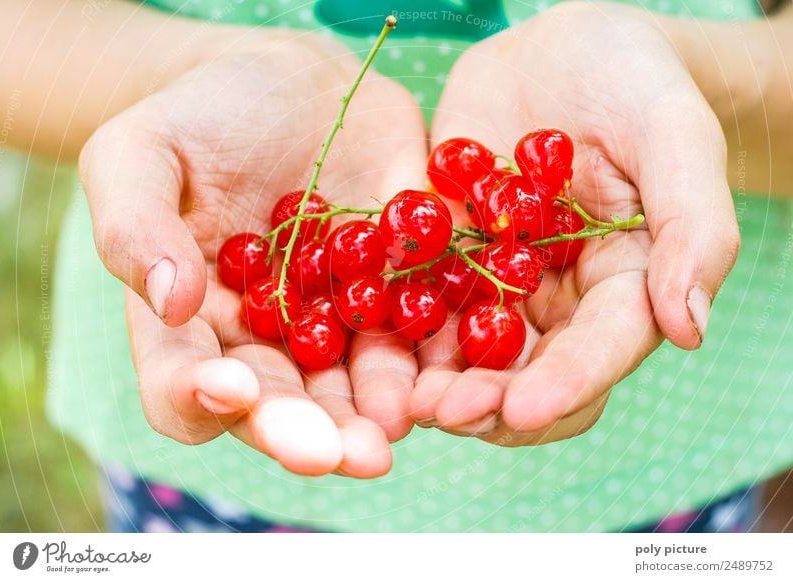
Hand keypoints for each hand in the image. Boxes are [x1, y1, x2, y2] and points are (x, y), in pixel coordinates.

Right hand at [81, 30, 425, 475]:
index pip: (183, 387)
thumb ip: (134, 223)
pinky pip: (420, 333)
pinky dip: (436, 355)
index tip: (230, 387)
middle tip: (346, 453)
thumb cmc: (198, 118)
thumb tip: (169, 299)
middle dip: (312, 433)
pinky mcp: (399, 292)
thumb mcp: (139, 151)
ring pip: (357, 388)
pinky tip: (454, 368)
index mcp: (192, 323)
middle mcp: (268, 341)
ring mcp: (339, 322)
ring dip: (379, 412)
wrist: (289, 86)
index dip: (200, 398)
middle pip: (282, 407)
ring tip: (399, 424)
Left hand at [410, 2, 739, 444]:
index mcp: (624, 287)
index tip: (523, 409)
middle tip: (444, 411)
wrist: (561, 51)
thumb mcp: (676, 139)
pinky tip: (371, 341)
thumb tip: (690, 329)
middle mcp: (560, 301)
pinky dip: (398, 324)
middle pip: (530, 372)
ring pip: (470, 352)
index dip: (566, 385)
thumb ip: (694, 228)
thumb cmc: (634, 84)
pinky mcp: (448, 256)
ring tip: (401, 397)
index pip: (602, 351)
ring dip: (437, 381)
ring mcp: (499, 283)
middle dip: (490, 400)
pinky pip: (422, 298)